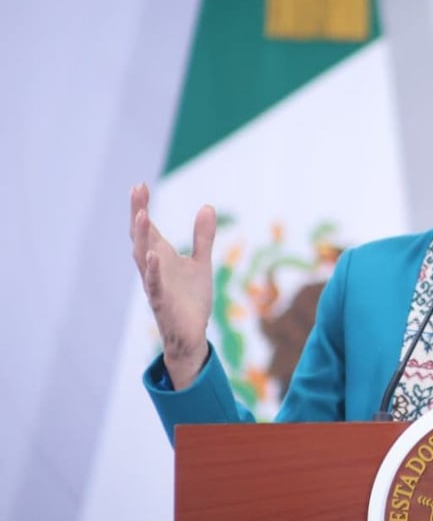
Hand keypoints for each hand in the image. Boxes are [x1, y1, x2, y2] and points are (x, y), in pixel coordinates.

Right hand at [129, 183, 215, 389]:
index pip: (148, 229)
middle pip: (141, 238)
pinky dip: (153, 271)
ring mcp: (156, 285)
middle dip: (138, 214)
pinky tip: (153, 256)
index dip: (142, 207)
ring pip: (143, 259)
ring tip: (142, 215)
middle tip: (138, 191)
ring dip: (142, 238)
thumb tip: (206, 206)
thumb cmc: (191, 299)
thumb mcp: (201, 262)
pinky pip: (155, 286)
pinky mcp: (163, 303)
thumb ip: (203, 237)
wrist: (192, 334)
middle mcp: (154, 269)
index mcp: (161, 257)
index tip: (140, 185)